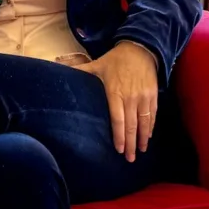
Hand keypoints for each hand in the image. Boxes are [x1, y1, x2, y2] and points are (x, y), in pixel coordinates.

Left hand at [74, 42, 157, 162]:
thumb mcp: (96, 65)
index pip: (118, 119)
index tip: (119, 149)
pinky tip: (147, 136)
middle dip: (131, 143)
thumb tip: (56, 66)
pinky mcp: (153, 95)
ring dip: (142, 138)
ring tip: (140, 151)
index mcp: (115, 92)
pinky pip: (152, 115)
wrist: (139, 50)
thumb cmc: (114, 60)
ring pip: (144, 122)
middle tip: (129, 159)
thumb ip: (78, 70)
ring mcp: (144, 97)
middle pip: (131, 125)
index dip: (119, 136)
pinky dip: (150, 127)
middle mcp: (131, 97)